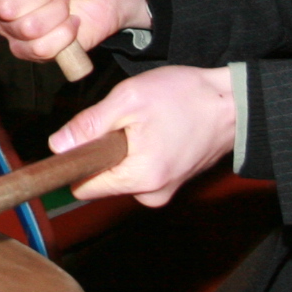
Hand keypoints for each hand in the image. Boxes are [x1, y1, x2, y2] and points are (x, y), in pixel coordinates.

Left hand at [52, 66, 235, 207]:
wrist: (233, 103)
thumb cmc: (186, 97)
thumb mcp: (129, 100)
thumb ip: (89, 125)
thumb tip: (58, 146)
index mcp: (140, 179)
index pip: (85, 188)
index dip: (75, 163)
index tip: (81, 139)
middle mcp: (152, 194)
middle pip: (103, 179)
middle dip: (104, 150)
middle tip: (126, 120)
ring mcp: (164, 190)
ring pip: (121, 172)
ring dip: (123, 149)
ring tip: (145, 123)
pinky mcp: (171, 181)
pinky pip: (140, 169)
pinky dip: (140, 150)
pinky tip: (156, 129)